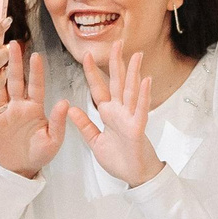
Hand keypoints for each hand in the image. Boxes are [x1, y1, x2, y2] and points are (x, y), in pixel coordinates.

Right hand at [0, 47, 66, 177]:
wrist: (18, 169)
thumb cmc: (38, 154)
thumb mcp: (53, 141)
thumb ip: (58, 122)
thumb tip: (65, 102)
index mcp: (35, 107)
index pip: (36, 85)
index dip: (36, 71)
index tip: (35, 56)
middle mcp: (18, 105)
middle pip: (16, 80)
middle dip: (14, 62)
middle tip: (12, 44)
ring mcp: (2, 110)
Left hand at [64, 47, 164, 187]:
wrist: (133, 176)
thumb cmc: (118, 160)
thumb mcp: (94, 141)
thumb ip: (84, 125)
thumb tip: (72, 110)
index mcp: (108, 114)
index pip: (99, 89)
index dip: (92, 72)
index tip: (86, 56)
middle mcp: (120, 112)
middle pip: (117, 83)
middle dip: (116, 63)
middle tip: (117, 43)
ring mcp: (130, 118)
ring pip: (131, 90)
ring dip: (133, 72)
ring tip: (135, 55)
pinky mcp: (138, 128)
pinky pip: (140, 109)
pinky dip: (143, 94)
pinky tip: (145, 80)